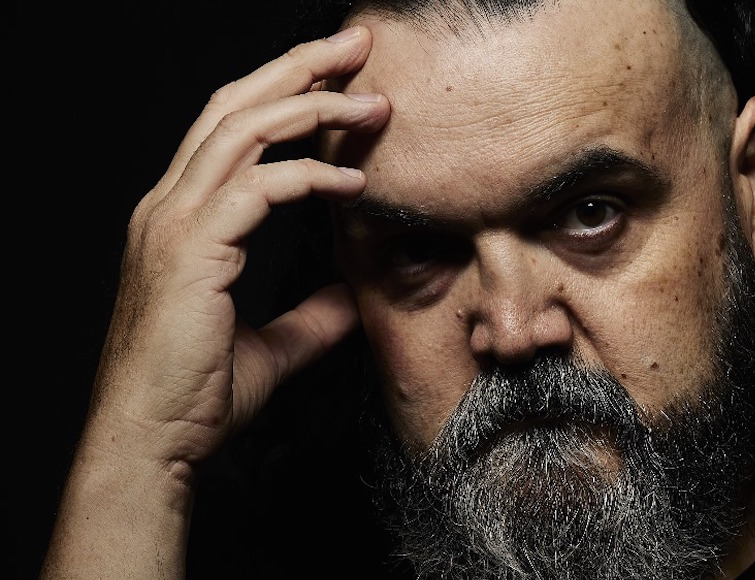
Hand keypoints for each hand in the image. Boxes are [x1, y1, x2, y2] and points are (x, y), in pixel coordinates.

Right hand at [41, 25, 387, 578]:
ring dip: (312, 106)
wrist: (153, 440)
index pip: (233, 130)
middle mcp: (171, 207)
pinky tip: (353, 180)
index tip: (345, 82)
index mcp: (182, 219)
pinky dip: (308, 174)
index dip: (288, 96)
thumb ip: (314, 314)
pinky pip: (257, 188)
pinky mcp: (191, 249)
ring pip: (243, 130)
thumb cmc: (199, 395)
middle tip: (358, 45)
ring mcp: (174, 223)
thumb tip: (355, 294)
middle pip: (236, 107)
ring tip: (372, 99)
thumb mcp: (274, 346)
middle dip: (300, 66)